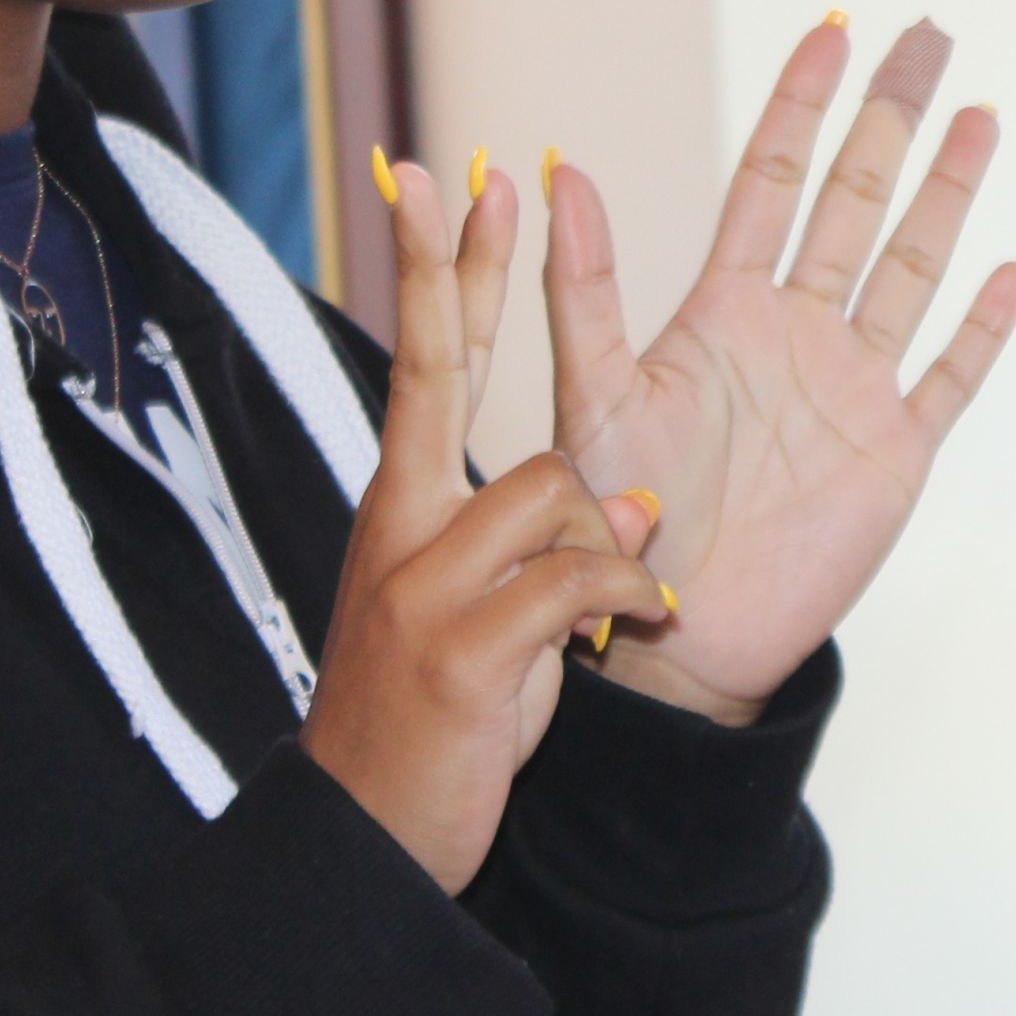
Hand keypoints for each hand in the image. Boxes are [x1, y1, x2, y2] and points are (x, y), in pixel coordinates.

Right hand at [301, 154, 670, 891]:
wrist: (367, 838)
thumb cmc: (437, 723)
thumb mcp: (492, 619)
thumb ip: (549, 547)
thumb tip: (628, 502)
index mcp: (404, 510)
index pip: (425, 366)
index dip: (438, 273)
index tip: (440, 181)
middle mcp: (400, 527)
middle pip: (435, 373)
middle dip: (457, 271)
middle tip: (474, 177)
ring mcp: (422, 585)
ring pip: (551, 493)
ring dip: (609, 543)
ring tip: (625, 613)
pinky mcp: (461, 648)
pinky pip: (576, 580)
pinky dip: (629, 598)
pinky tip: (648, 623)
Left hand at [545, 18, 1015, 721]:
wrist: (671, 641)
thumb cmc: (614, 524)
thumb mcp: (589, 396)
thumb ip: (584, 288)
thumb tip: (559, 167)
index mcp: (724, 309)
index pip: (771, 180)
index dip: (801, 106)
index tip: (830, 30)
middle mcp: (796, 333)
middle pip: (857, 201)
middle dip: (892, 117)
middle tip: (928, 34)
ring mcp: (852, 389)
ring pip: (912, 268)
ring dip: (948, 193)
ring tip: (981, 113)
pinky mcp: (894, 455)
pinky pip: (951, 376)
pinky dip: (985, 324)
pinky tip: (1015, 266)